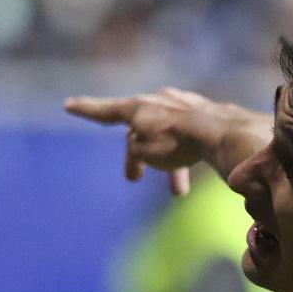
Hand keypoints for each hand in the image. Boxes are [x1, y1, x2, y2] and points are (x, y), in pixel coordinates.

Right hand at [64, 87, 226, 195]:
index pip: (106, 111)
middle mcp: (159, 100)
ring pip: (167, 137)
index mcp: (138, 107)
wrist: (224, 134)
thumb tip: (143, 145)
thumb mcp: (144, 152)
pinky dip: (187, 154)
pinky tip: (198, 166)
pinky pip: (189, 136)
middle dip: (138, 157)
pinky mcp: (206, 113)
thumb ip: (135, 148)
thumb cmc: (178, 144)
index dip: (87, 110)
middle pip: (140, 131)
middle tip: (133, 179)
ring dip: (169, 164)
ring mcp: (184, 103)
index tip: (68, 105)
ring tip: (178, 192)